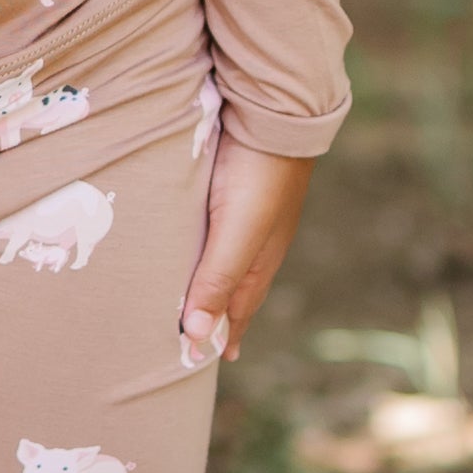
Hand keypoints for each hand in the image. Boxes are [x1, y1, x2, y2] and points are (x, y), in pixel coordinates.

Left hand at [180, 133, 309, 367]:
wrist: (276, 112)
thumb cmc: (259, 176)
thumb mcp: (237, 233)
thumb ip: (216, 279)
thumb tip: (198, 336)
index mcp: (259, 260)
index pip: (237, 309)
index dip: (223, 334)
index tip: (210, 360)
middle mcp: (256, 242)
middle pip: (233, 288)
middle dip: (219, 314)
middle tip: (202, 338)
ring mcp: (247, 215)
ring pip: (225, 259)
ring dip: (211, 281)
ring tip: (196, 297)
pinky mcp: (233, 188)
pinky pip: (216, 230)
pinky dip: (206, 247)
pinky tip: (197, 241)